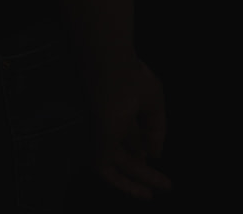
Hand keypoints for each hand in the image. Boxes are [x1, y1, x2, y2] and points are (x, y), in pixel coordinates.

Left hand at [85, 54, 171, 200]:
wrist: (109, 67)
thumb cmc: (131, 76)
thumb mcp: (153, 103)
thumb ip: (154, 130)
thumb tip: (154, 153)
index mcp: (117, 105)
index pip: (129, 131)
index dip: (143, 146)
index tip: (155, 156)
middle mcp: (107, 119)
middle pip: (125, 149)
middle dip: (143, 167)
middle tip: (164, 183)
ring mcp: (99, 130)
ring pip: (118, 161)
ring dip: (139, 178)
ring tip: (159, 188)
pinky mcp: (95, 140)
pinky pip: (105, 169)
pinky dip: (123, 183)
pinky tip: (143, 191)